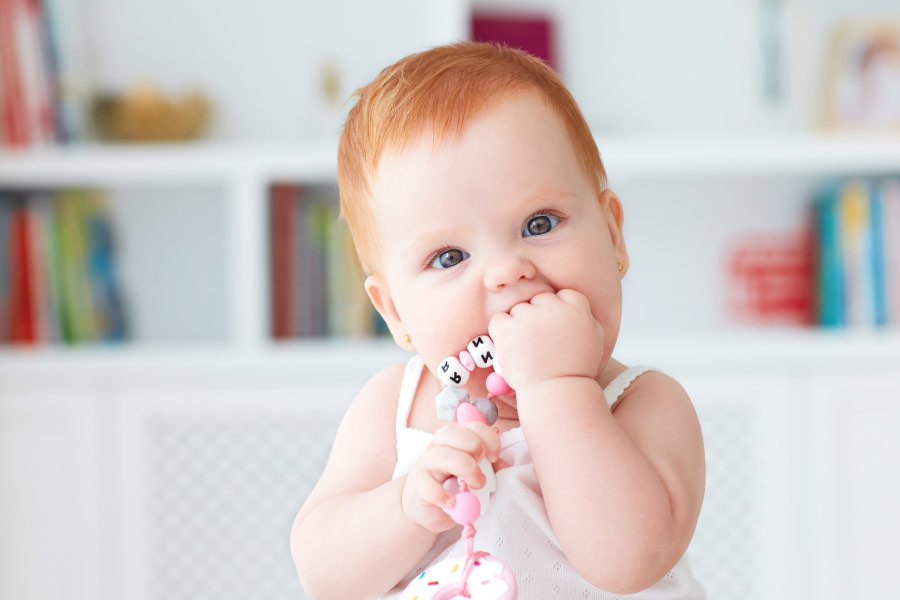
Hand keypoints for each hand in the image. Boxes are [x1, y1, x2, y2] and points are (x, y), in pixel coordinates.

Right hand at [401, 422, 500, 531]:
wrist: (428, 509)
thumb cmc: (456, 487)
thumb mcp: (477, 475)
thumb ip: (491, 468)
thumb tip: (501, 463)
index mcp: (456, 440)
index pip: (472, 426)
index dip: (488, 437)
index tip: (495, 456)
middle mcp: (439, 446)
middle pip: (451, 432)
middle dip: (473, 444)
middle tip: (484, 465)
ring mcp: (426, 465)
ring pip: (440, 455)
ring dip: (463, 467)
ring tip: (476, 485)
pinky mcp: (418, 486)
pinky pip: (427, 485)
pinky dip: (441, 494)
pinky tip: (452, 502)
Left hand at [488, 289, 603, 389]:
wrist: (558, 392)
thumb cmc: (577, 370)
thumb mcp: (596, 340)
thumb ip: (588, 318)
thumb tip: (577, 308)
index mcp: (577, 306)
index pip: (563, 295)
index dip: (558, 312)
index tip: (556, 330)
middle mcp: (553, 307)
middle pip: (538, 300)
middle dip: (538, 317)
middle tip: (539, 342)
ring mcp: (529, 316)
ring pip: (518, 310)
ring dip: (519, 325)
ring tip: (527, 350)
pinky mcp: (508, 328)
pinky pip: (498, 320)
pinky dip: (501, 332)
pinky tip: (511, 347)